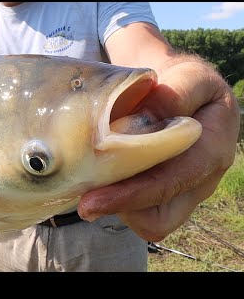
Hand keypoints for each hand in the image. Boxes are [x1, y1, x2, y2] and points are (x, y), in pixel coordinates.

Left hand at [77, 59, 240, 240]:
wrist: (180, 90)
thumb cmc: (183, 83)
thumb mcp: (187, 77)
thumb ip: (172, 97)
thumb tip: (144, 124)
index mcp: (213, 147)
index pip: (174, 181)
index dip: (132, 195)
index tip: (91, 201)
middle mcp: (202, 179)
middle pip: (161, 217)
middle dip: (120, 208)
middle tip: (85, 198)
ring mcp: (183, 192)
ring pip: (148, 221)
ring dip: (118, 206)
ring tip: (96, 178)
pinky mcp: (164, 197)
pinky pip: (139, 214)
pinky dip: (118, 202)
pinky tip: (105, 177)